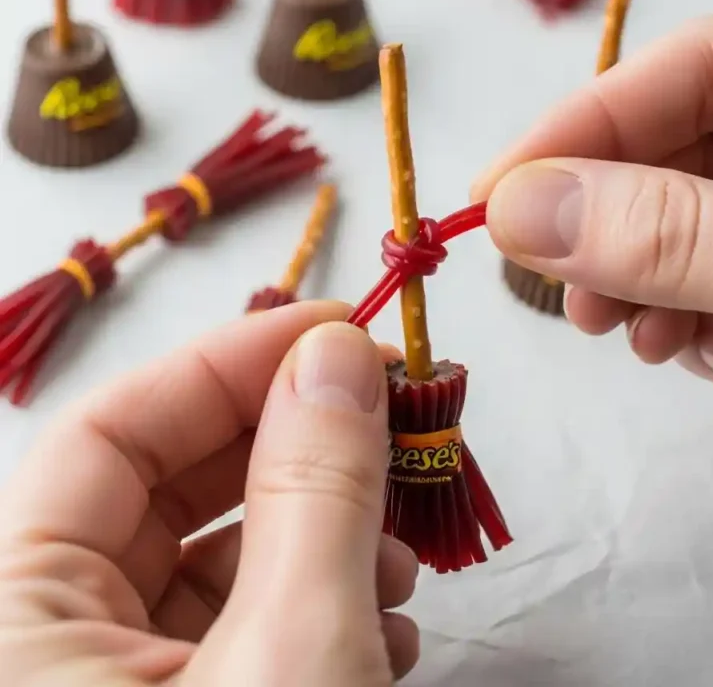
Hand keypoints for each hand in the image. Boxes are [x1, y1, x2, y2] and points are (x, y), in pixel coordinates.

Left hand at [0, 301, 418, 685]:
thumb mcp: (292, 655)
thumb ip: (315, 493)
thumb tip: (339, 352)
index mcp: (12, 618)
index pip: (105, 433)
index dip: (228, 364)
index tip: (338, 331)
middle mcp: (43, 648)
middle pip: (167, 493)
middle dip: (294, 453)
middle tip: (390, 424)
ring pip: (213, 565)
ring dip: (324, 541)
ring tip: (401, 561)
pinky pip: (235, 635)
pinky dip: (316, 612)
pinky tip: (385, 629)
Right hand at [472, 15, 712, 381]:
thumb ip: (662, 231)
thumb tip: (514, 209)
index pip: (680, 64)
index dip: (576, 124)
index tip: (487, 196)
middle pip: (673, 148)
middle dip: (607, 224)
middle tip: (565, 288)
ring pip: (688, 216)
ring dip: (643, 280)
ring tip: (630, 335)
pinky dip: (692, 311)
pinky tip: (696, 349)